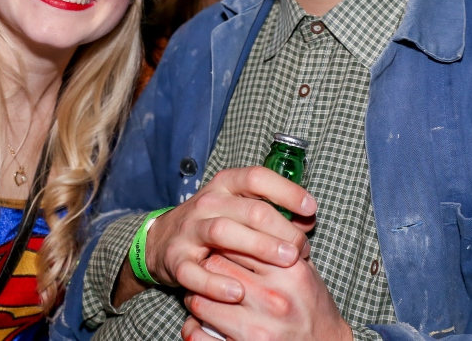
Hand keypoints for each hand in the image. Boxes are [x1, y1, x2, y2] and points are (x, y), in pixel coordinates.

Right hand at [147, 167, 315, 303]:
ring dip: (259, 246)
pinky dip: (216, 283)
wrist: (161, 242)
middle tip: (301, 248)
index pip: (257, 178)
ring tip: (286, 261)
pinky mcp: (176, 259)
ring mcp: (189, 229)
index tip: (310, 208)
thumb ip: (272, 212)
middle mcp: (207, 202)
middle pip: (248, 208)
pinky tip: (238, 292)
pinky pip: (195, 272)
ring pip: (223, 232)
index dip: (287, 191)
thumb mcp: (239, 209)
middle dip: (280, 228)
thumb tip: (307, 220)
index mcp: (226, 185)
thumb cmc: (213, 224)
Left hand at [181, 253, 352, 340]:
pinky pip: (199, 335)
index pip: (239, 240)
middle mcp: (273, 297)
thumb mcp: (306, 271)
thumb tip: (256, 214)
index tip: (219, 244)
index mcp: (289, 271)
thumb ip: (283, 244)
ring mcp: (258, 327)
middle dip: (205, 264)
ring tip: (201, 294)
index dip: (223, 240)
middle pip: (215, 266)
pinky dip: (193, 328)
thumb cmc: (312, 307)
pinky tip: (199, 323)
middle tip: (205, 268)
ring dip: (195, 296)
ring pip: (200, 300)